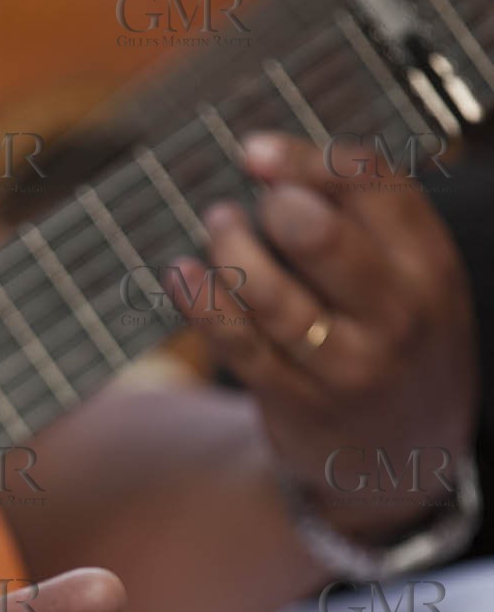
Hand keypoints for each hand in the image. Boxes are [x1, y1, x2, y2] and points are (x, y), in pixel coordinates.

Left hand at [169, 133, 478, 541]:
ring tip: (218, 224)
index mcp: (430, 266)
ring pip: (268, 293)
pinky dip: (201, 302)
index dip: (304, 160)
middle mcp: (395, 317)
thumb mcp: (412, 278)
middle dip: (273, 206)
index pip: (371, 187)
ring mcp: (345, 367)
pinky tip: (181, 273)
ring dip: (229, 248)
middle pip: (320, 237)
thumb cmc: (393, 338)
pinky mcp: (296, 404)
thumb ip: (364, 220)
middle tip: (255, 205)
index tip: (253, 152)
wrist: (404, 459)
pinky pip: (238, 345)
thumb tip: (267, 164)